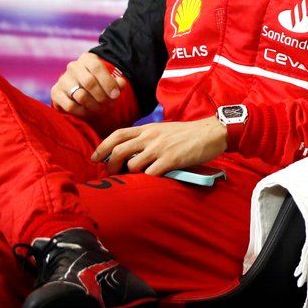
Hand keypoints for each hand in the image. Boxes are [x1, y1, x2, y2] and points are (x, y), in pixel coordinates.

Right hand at [52, 52, 126, 117]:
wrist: (80, 89)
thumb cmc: (99, 84)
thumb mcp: (110, 80)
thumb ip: (117, 82)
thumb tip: (120, 84)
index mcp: (87, 59)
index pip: (97, 67)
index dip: (108, 82)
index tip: (116, 95)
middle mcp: (73, 66)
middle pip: (89, 82)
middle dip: (102, 97)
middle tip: (109, 105)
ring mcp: (63, 79)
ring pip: (80, 96)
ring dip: (94, 106)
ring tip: (101, 109)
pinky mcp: (55, 93)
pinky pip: (70, 106)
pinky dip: (83, 112)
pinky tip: (89, 112)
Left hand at [91, 117, 226, 176]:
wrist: (212, 132)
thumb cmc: (189, 133)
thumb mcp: (164, 130)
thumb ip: (148, 138)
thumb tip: (132, 152)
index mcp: (148, 128)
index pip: (117, 134)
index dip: (102, 146)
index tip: (95, 157)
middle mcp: (150, 137)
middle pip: (118, 150)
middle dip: (110, 165)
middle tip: (112, 173)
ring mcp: (160, 148)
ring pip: (132, 164)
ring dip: (132, 174)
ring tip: (138, 177)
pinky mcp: (170, 160)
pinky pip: (150, 173)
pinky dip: (149, 179)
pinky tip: (154, 179)